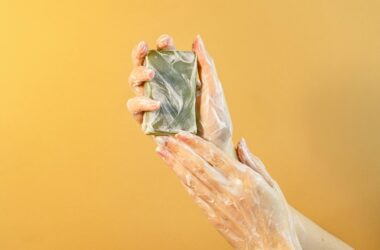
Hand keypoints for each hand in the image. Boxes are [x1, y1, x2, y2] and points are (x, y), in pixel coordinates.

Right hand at [126, 34, 233, 154]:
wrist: (214, 149)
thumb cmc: (216, 121)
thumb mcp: (214, 89)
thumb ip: (205, 65)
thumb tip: (197, 38)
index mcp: (178, 80)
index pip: (164, 58)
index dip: (161, 47)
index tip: (165, 41)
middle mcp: (164, 91)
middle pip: (143, 68)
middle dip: (140, 55)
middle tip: (144, 47)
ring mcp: (154, 106)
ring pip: (135, 86)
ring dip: (138, 76)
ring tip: (151, 75)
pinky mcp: (149, 123)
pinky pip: (135, 110)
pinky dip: (141, 104)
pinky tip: (156, 104)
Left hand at [155, 132, 301, 249]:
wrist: (270, 246)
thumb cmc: (275, 216)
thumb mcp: (271, 185)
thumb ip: (254, 162)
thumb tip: (241, 143)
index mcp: (244, 179)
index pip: (214, 155)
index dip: (195, 143)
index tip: (181, 134)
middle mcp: (228, 191)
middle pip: (198, 166)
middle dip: (178, 151)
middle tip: (163, 139)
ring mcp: (219, 205)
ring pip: (191, 180)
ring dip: (175, 165)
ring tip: (161, 152)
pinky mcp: (213, 217)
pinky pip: (195, 196)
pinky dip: (183, 183)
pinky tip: (175, 173)